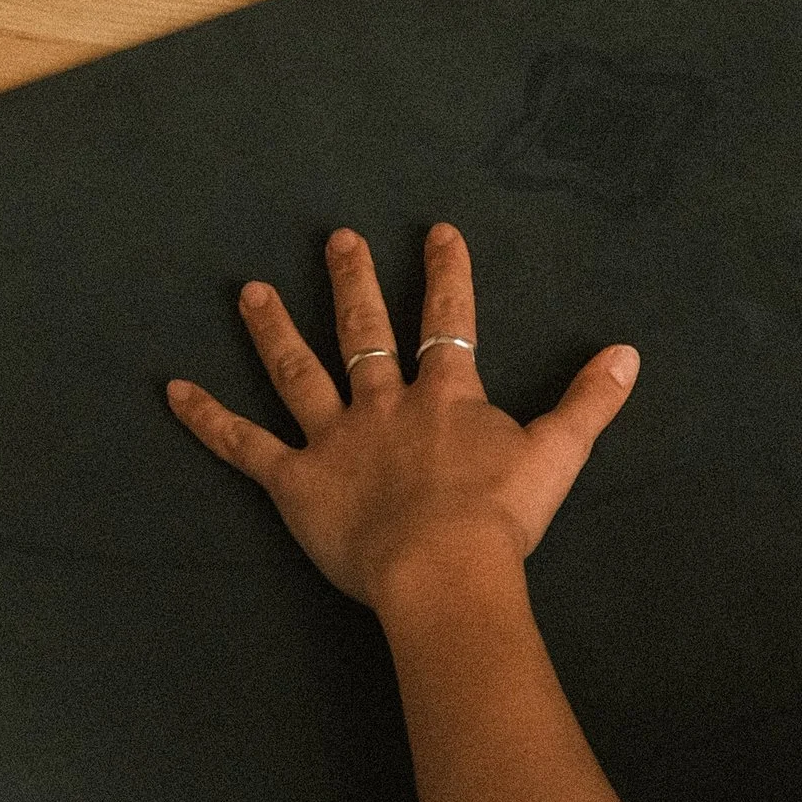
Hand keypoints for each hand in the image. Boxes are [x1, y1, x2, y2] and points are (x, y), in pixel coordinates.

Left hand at [165, 223, 637, 615]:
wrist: (444, 568)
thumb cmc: (501, 518)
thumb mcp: (557, 455)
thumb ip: (589, 402)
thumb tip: (628, 353)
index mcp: (444, 397)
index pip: (447, 322)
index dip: (444, 275)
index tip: (436, 232)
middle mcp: (383, 403)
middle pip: (364, 331)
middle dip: (351, 282)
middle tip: (334, 238)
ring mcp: (334, 439)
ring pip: (297, 372)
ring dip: (271, 330)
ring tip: (249, 291)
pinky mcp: (295, 483)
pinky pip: (244, 448)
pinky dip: (208, 420)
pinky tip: (172, 392)